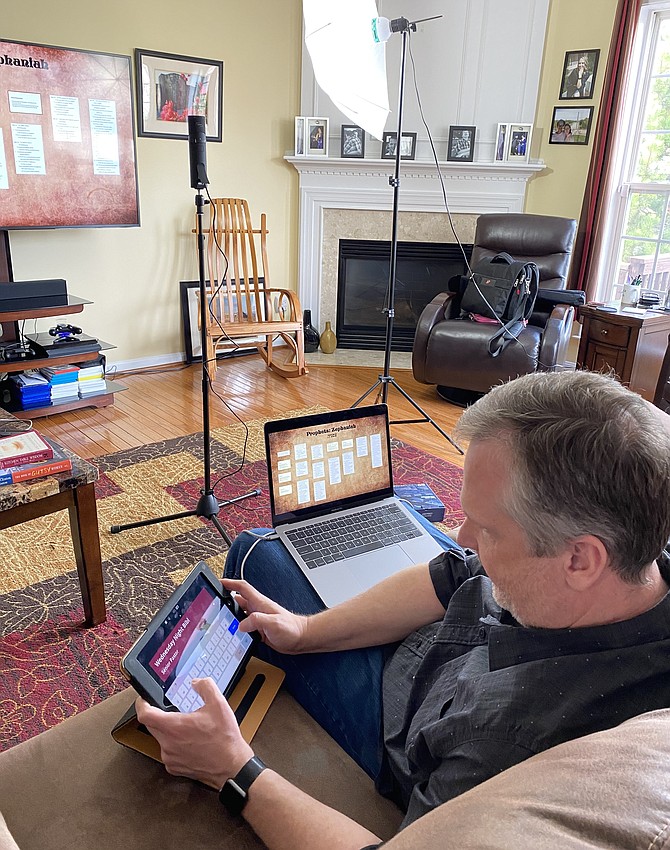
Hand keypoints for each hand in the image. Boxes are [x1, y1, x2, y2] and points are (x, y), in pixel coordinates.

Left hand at [135, 678, 252, 788]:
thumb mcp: (219, 704)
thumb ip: (205, 687)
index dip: (141, 704)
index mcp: (174, 727)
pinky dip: (174, 744)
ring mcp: (170, 758)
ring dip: (168, 730)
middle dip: (156, 715)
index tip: (144, 699)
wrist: (232, 767)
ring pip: (160, 739)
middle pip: (151, 726)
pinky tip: (190, 741)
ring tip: (186, 727)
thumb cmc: (225, 739)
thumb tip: (196, 682)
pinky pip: (168, 752)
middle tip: (169, 709)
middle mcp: (168, 744)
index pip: (145, 714)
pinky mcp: (174, 768)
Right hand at [223, 578, 308, 653]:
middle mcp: (257, 609)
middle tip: (214, 604)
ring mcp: (258, 619)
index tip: (219, 582)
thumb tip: (241, 625)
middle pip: (237, 601)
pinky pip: (244, 626)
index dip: (230, 583)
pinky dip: (237, 629)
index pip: (242, 588)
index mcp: (259, 603)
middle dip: (225, 601)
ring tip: (220, 621)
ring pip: (239, 615)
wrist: (301, 639)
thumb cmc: (291, 629)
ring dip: (230, 617)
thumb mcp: (274, 623)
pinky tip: (233, 634)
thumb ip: (257, 621)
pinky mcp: (259, 629)